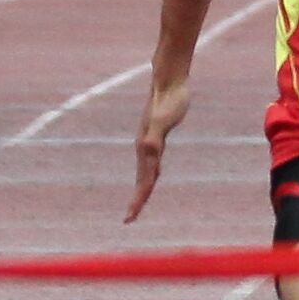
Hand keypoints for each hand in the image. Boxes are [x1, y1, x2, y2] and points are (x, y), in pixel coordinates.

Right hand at [128, 73, 189, 221]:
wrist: (169, 80)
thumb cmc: (169, 100)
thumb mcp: (162, 120)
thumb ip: (155, 135)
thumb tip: (148, 150)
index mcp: (146, 149)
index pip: (143, 182)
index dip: (137, 201)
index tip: (129, 219)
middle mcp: (145, 148)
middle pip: (141, 180)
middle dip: (136, 201)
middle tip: (129, 219)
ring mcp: (150, 142)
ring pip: (146, 172)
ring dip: (142, 188)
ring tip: (138, 203)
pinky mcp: (158, 135)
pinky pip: (154, 161)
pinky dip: (151, 174)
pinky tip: (154, 175)